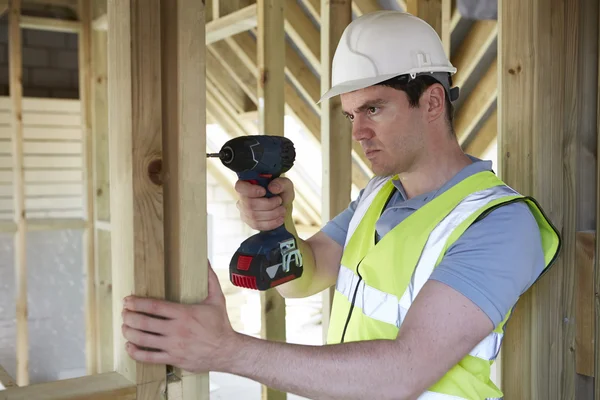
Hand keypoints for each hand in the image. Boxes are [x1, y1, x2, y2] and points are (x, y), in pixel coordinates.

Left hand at [121, 262, 237, 372]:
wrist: (227, 351)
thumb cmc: (220, 324)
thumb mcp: (217, 299)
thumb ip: (210, 279)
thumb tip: (205, 260)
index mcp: (184, 314)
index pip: (154, 306)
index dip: (137, 303)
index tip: (127, 300)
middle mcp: (176, 330)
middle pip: (144, 323)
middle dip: (129, 317)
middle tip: (124, 313)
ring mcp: (174, 346)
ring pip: (143, 340)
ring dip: (129, 332)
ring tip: (124, 327)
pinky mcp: (173, 359)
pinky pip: (149, 357)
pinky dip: (135, 352)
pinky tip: (129, 346)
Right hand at [235, 177, 294, 230]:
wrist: (282, 204)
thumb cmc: (280, 191)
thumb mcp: (285, 184)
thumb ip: (281, 183)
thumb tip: (273, 188)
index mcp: (247, 184)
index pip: (240, 187)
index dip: (250, 190)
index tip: (264, 191)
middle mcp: (242, 198)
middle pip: (249, 204)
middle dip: (268, 204)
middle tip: (279, 201)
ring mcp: (245, 212)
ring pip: (254, 216)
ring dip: (272, 214)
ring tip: (282, 210)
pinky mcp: (250, 222)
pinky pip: (257, 225)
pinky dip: (271, 223)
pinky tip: (280, 219)